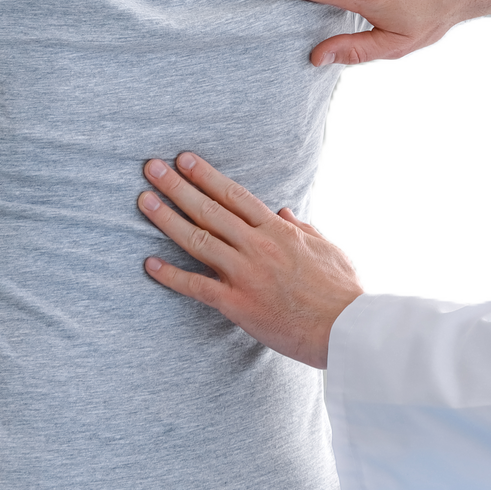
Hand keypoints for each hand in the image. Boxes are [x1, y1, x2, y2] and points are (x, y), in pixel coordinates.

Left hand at [137, 153, 367, 368]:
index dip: (207, 175)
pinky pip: (197, 286)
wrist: (346, 330)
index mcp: (279, 231)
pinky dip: (171, 275)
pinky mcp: (238, 304)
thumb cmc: (342, 292)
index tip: (185, 160)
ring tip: (143, 201)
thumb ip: (303, 229)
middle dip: (177, 186)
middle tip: (152, 168)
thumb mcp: (327, 249)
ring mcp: (246, 274)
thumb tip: (284, 213)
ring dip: (167, 218)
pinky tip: (149, 264)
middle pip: (210, 209)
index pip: (235, 195)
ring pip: (198, 239)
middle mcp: (258, 246)